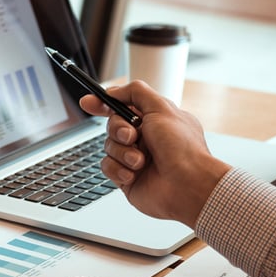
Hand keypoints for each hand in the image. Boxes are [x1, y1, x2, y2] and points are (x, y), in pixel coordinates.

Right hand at [79, 81, 230, 227]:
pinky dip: (118, 169)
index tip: (88, 102)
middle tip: (132, 136)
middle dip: (118, 129)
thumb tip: (114, 91)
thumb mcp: (161, 107)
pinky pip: (107, 167)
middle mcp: (145, 138)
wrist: (188, 185)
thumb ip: (136, 92)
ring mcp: (135, 158)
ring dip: (122, 152)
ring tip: (141, 161)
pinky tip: (134, 173)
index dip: (104, 104)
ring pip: (108, 146)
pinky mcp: (127, 177)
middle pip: (112, 125)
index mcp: (154, 120)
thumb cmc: (183, 149)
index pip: (123, 106)